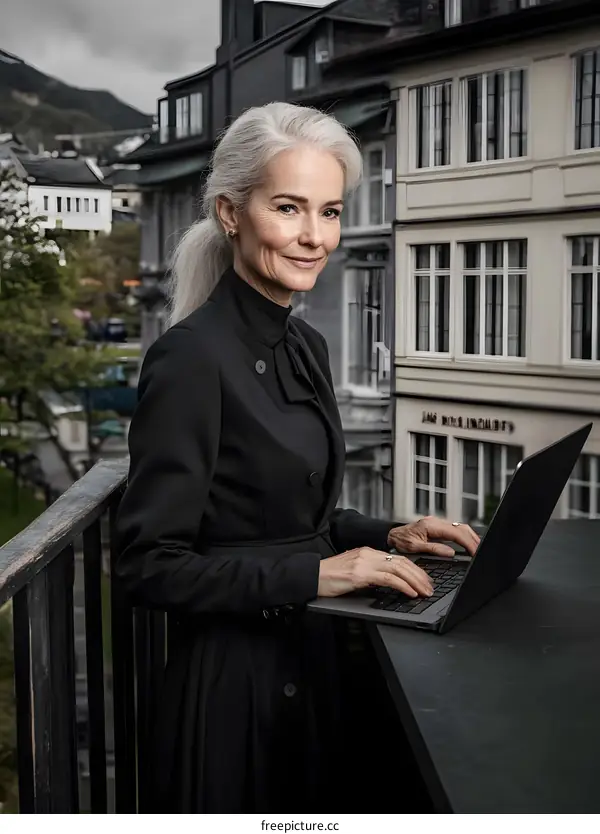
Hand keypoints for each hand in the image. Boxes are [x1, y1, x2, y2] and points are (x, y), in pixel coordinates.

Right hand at [318, 547, 433, 598]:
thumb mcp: (353, 572)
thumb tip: (387, 583)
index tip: (424, 579)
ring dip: (415, 581)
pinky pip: (388, 579)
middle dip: (419, 575)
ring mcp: (364, 562)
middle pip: (402, 561)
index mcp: (367, 552)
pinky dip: (403, 586)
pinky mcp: (360, 574)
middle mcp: (368, 554)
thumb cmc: (329, 578)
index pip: (397, 558)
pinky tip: (410, 593)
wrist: (311, 576)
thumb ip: (370, 574)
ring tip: (424, 592)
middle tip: (430, 587)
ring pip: (398, 568)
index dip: (414, 569)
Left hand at [387, 516, 479, 558]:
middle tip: (481, 552)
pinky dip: (463, 536)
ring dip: (470, 537)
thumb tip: (451, 552)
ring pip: (459, 527)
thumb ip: (433, 549)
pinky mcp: (437, 526)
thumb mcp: (414, 548)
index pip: (456, 533)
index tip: (475, 552)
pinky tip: (467, 543)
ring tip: (477, 548)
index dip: (468, 543)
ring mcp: (437, 523)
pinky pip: (454, 529)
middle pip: (461, 528)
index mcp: (431, 526)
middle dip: (473, 539)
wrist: (392, 535)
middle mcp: (435, 522)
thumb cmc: (400, 541)